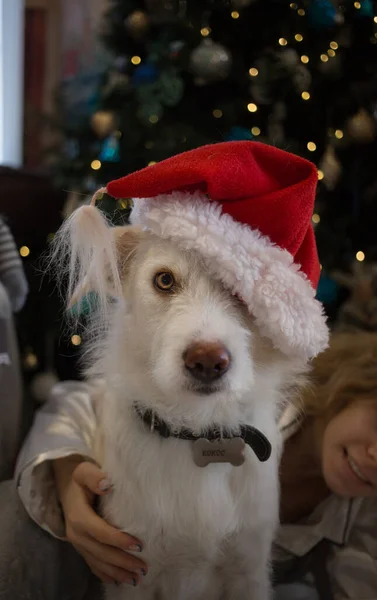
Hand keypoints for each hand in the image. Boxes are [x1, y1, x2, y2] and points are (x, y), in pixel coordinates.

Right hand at [53, 457, 147, 585]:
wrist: (65, 486)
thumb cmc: (79, 478)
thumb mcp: (84, 471)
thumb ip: (94, 476)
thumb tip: (107, 484)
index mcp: (79, 516)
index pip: (101, 532)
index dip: (119, 540)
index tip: (138, 546)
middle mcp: (76, 533)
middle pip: (101, 552)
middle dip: (122, 562)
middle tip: (143, 568)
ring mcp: (77, 543)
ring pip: (97, 562)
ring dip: (116, 572)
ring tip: (136, 579)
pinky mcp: (80, 547)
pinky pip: (92, 564)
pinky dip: (105, 574)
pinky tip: (118, 580)